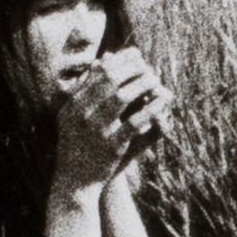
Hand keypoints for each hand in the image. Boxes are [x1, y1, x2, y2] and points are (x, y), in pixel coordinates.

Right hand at [54, 52, 172, 194]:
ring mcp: (96, 128)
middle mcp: (82, 112)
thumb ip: (88, 88)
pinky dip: (151, 109)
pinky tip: (163, 102)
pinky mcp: (112, 145)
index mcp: (73, 103)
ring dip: (143, 85)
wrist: (74, 181)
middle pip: (111, 80)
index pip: (99, 72)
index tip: (137, 55)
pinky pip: (135, 121)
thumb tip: (105, 59)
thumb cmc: (79, 144)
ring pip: (123, 97)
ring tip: (157, 81)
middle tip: (150, 68)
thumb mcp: (76, 114)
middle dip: (134, 69)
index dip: (121, 59)